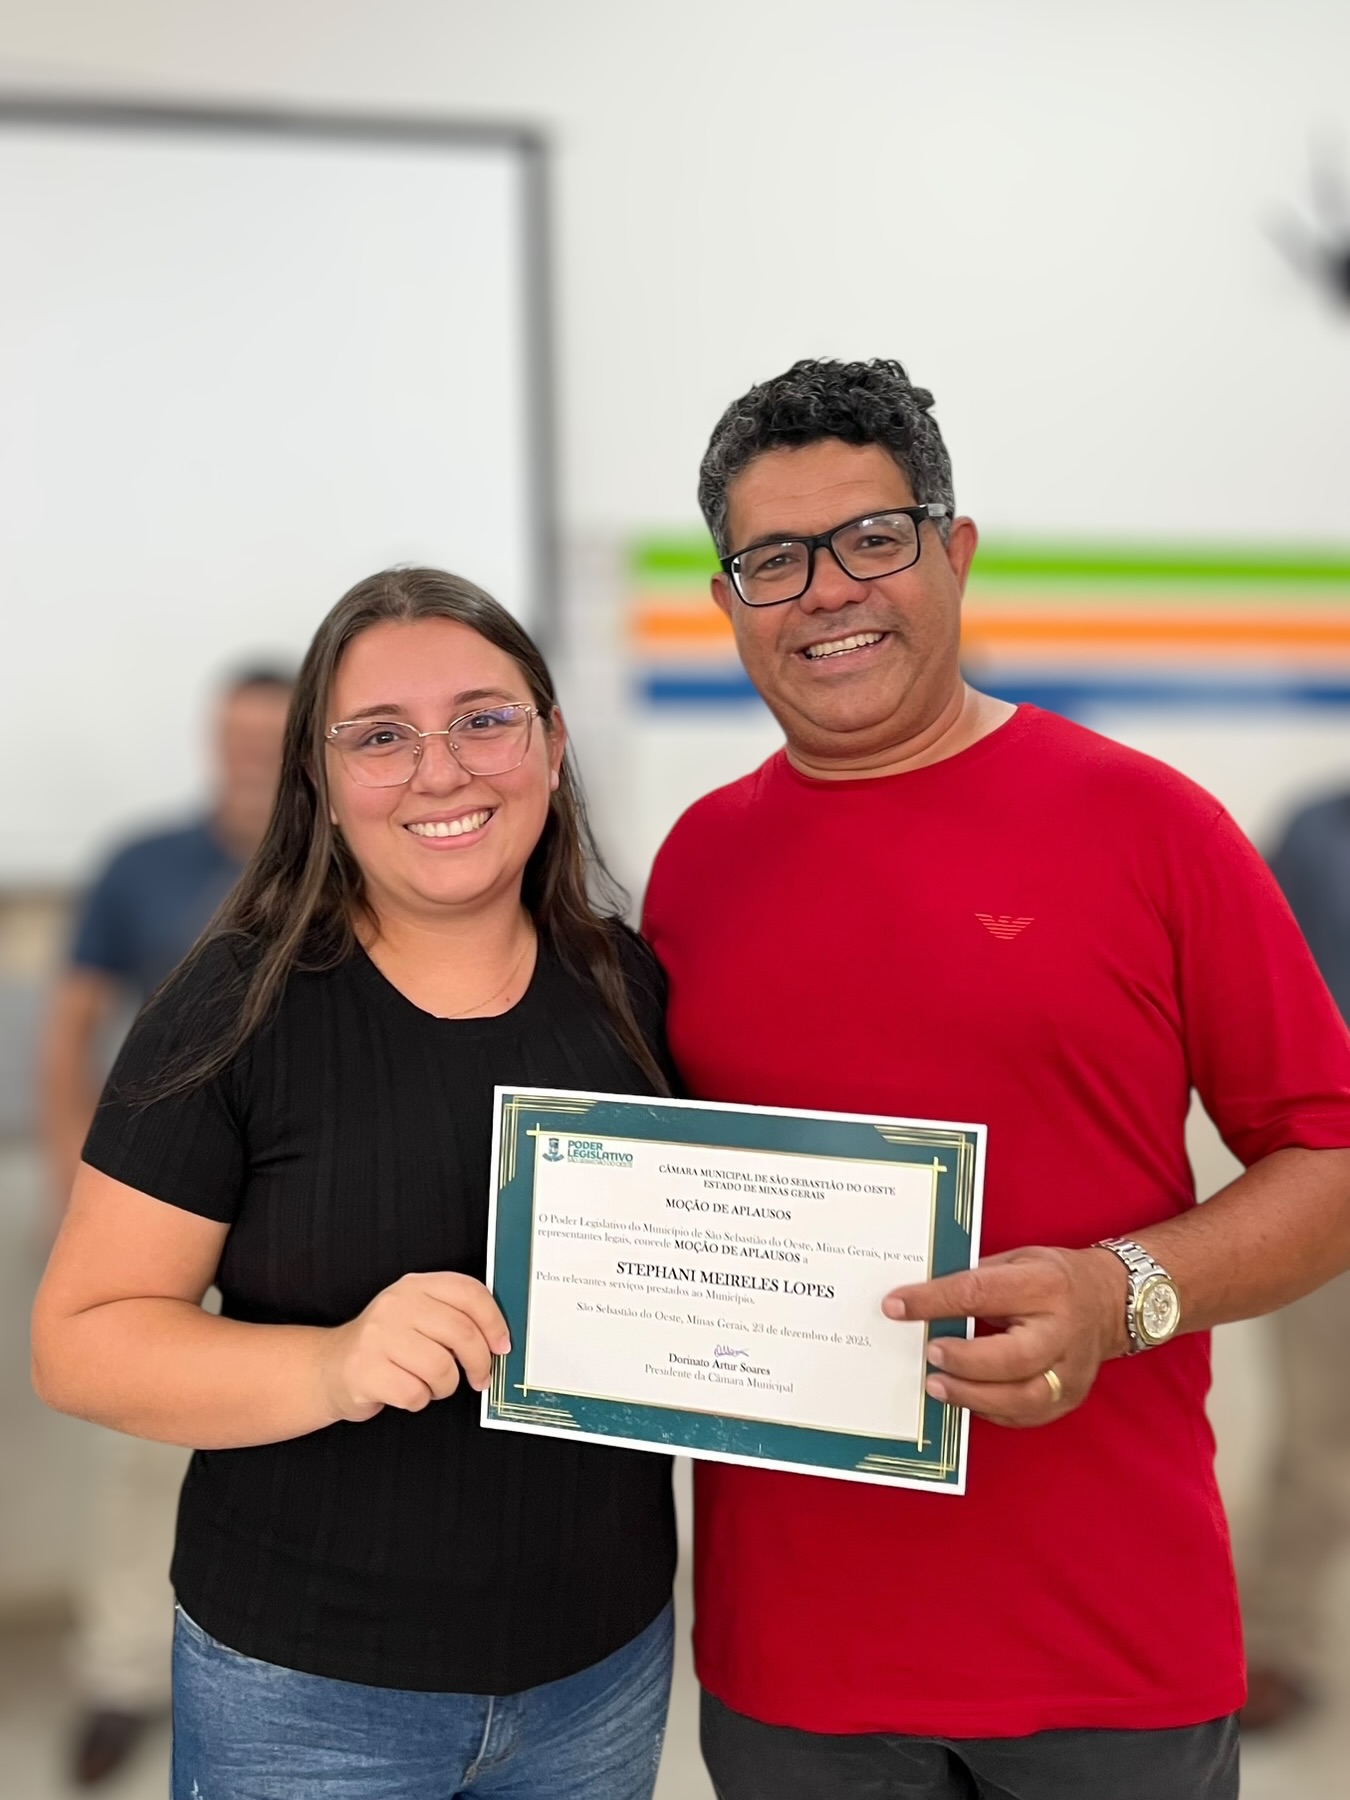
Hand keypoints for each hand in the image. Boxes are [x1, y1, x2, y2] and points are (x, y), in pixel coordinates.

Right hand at [317, 1272, 510, 1423]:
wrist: (331, 1367)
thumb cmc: (386, 1346)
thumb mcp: (418, 1316)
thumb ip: (454, 1317)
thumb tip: (499, 1338)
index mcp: (416, 1286)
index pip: (469, 1293)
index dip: (494, 1321)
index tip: (502, 1345)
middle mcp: (397, 1305)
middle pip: (462, 1333)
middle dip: (479, 1363)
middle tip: (478, 1377)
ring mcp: (378, 1336)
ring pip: (441, 1368)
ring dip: (445, 1386)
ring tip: (432, 1384)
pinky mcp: (365, 1370)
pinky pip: (415, 1393)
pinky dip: (419, 1400)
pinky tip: (408, 1391)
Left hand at [880, 1246, 1127, 1426]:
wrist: (1110, 1302)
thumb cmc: (1054, 1278)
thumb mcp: (1018, 1260)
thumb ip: (976, 1279)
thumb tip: (921, 1298)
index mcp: (1045, 1285)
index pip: (980, 1293)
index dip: (933, 1301)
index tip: (896, 1306)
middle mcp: (1063, 1331)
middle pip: (1011, 1356)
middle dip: (963, 1360)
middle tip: (929, 1353)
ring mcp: (1071, 1371)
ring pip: (1021, 1396)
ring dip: (972, 1395)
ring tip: (936, 1385)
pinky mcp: (1070, 1397)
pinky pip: (1025, 1414)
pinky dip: (990, 1409)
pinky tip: (966, 1398)